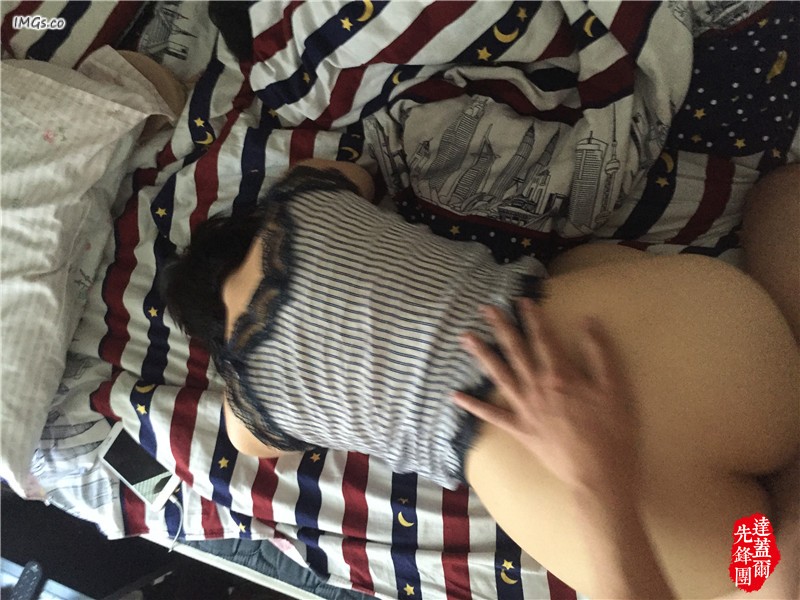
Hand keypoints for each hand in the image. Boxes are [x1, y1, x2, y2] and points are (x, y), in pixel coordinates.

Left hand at [452, 299, 637, 492]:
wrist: (600, 475)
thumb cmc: (613, 431)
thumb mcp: (615, 388)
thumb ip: (599, 353)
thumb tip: (587, 321)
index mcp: (561, 375)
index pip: (543, 338)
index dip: (533, 317)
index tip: (521, 300)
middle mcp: (537, 387)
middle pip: (516, 351)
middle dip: (501, 327)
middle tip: (484, 308)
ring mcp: (524, 409)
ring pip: (499, 375)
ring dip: (482, 355)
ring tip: (465, 338)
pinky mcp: (519, 430)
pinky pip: (492, 415)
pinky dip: (473, 406)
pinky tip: (455, 395)